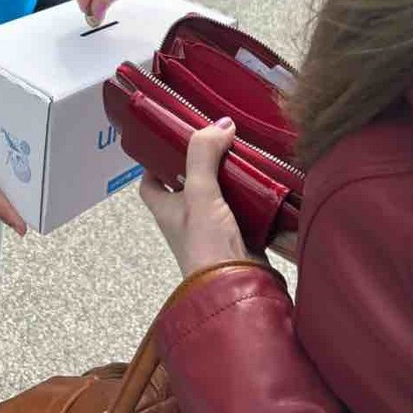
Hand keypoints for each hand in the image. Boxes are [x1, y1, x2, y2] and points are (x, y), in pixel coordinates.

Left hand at [140, 118, 255, 277]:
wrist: (237, 287)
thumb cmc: (206, 244)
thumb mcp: (199, 192)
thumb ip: (203, 155)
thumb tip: (220, 125)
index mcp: (165, 209)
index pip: (151, 181)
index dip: (156, 161)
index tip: (172, 140)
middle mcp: (185, 218)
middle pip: (188, 183)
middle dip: (201, 162)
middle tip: (217, 138)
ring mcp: (212, 227)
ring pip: (217, 193)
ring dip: (229, 176)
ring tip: (242, 149)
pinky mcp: (239, 234)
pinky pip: (242, 206)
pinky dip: (250, 192)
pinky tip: (262, 177)